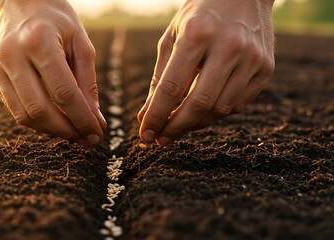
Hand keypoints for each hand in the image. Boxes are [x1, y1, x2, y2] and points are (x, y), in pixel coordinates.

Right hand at [0, 0, 105, 145]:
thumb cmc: (56, 18)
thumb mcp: (80, 42)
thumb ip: (87, 82)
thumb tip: (95, 119)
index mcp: (39, 42)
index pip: (64, 93)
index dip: (83, 119)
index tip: (98, 133)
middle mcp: (13, 55)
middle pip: (40, 110)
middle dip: (68, 131)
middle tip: (87, 139)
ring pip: (24, 115)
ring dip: (52, 131)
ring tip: (74, 132)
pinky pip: (15, 108)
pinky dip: (38, 121)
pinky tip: (56, 121)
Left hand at [138, 0, 274, 145]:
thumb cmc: (199, 16)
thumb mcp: (173, 37)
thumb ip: (160, 77)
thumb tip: (147, 116)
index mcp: (198, 33)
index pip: (172, 87)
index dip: (156, 116)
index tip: (145, 134)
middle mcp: (229, 45)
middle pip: (199, 103)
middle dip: (176, 127)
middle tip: (162, 139)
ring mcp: (252, 57)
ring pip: (221, 108)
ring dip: (196, 124)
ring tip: (179, 126)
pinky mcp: (266, 67)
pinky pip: (238, 104)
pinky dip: (217, 113)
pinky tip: (203, 112)